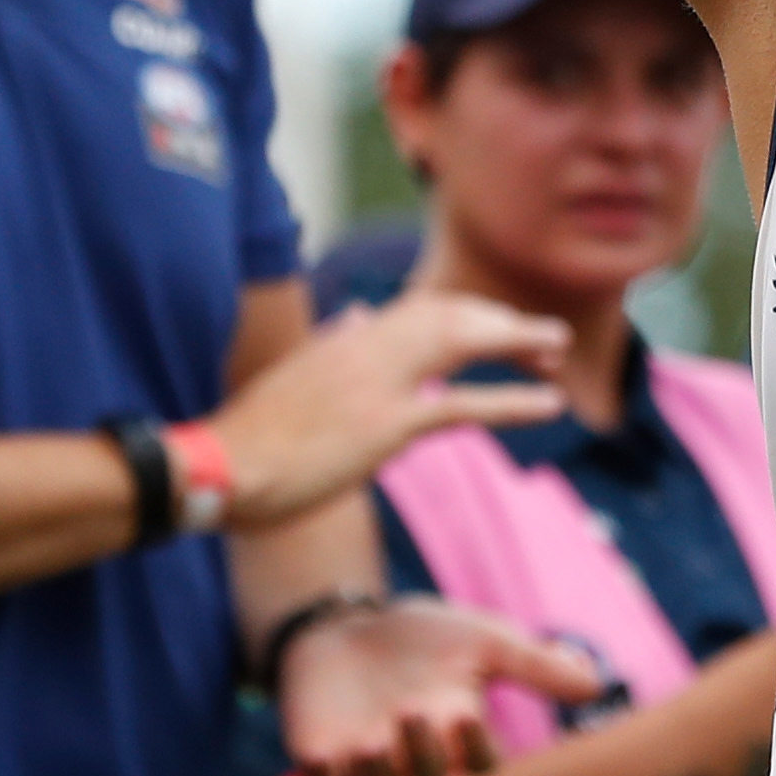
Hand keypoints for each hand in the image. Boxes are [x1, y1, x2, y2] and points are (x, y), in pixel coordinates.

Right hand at [207, 289, 569, 529]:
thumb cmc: (249, 435)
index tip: (500, 323)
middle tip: (546, 339)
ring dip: (517, 343)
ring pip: (462, 344)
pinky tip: (548, 405)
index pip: (422, 308)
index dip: (469, 313)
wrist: (218, 467)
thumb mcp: (294, 375)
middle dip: (501, 323)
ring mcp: (378, 383)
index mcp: (347, 337)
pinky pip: (462, 406)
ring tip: (558, 351)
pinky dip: (512, 401)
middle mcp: (366, 345)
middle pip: (450, 316)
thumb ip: (332, 343)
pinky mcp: (385, 426)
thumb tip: (358, 316)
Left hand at [278, 593, 604, 775]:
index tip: (467, 714)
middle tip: (413, 708)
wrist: (347, 625)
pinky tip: (325, 751)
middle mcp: (413, 752)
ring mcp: (365, 757)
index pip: (476, 764)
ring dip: (376, 767)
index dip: (474, 751)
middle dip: (422, 750)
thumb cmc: (422, 636)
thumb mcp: (483, 638)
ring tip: (373, 737)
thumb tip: (598, 685)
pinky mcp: (319, 752)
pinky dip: (323, 774)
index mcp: (457, 727)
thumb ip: (536, 664)